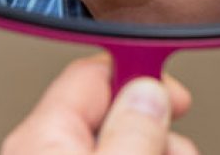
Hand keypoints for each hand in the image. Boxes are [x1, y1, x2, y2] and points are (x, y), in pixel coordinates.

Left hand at [2, 54, 197, 154]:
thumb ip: (133, 129)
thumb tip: (148, 91)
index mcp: (42, 137)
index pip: (92, 72)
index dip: (140, 72)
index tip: (175, 89)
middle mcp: (44, 151)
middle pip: (116, 113)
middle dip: (157, 127)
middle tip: (177, 150)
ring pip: (123, 143)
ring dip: (159, 150)